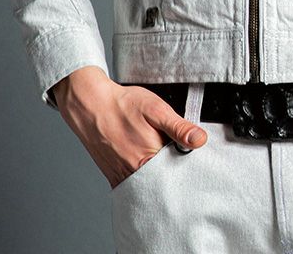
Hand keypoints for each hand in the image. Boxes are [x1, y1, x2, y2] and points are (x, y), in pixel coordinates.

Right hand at [50, 66, 208, 188]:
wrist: (92, 106)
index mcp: (151, 157)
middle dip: (173, 171)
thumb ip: (179, 128)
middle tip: (172, 151)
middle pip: (164, 181)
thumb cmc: (123, 105)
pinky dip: (142, 180)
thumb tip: (200, 140)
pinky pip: (133, 186)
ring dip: (157, 176)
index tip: (189, 154)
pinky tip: (144, 164)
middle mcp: (136, 172)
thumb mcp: (157, 110)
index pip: (179, 172)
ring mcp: (123, 177)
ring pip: (149, 185)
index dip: (187, 164)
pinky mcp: (114, 177)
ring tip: (158, 155)